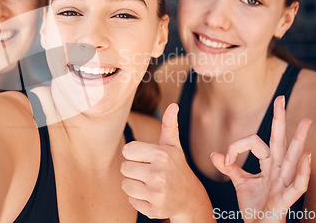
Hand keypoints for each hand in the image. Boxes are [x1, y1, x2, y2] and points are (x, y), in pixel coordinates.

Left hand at [121, 103, 212, 220]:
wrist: (190, 199)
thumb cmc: (177, 168)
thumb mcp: (173, 147)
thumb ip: (169, 125)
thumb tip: (173, 105)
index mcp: (161, 155)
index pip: (127, 150)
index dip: (134, 155)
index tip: (146, 159)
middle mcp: (159, 174)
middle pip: (124, 168)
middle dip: (134, 170)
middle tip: (149, 173)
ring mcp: (157, 193)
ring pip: (125, 185)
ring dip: (134, 185)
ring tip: (150, 184)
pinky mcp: (154, 209)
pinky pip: (131, 200)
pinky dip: (139, 199)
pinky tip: (152, 196)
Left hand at [211, 96, 311, 222]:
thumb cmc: (254, 204)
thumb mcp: (240, 183)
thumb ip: (230, 168)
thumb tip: (214, 154)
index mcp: (267, 164)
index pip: (254, 143)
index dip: (237, 147)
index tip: (226, 158)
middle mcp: (278, 169)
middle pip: (280, 140)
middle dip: (280, 120)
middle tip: (280, 98)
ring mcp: (284, 182)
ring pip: (293, 157)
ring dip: (299, 139)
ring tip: (305, 121)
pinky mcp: (286, 198)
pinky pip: (298, 184)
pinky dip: (303, 171)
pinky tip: (306, 156)